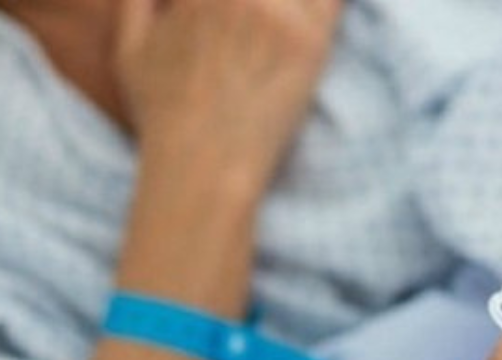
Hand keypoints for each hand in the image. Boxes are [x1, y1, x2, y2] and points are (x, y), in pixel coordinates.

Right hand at [115, 0, 342, 189]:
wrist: (204, 166)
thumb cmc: (165, 115)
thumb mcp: (131, 48)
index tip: (248, 8)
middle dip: (270, 3)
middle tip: (268, 25)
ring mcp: (278, 13)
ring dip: (298, 6)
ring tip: (284, 35)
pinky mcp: (312, 44)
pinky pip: (334, 2)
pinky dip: (328, 7)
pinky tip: (314, 32)